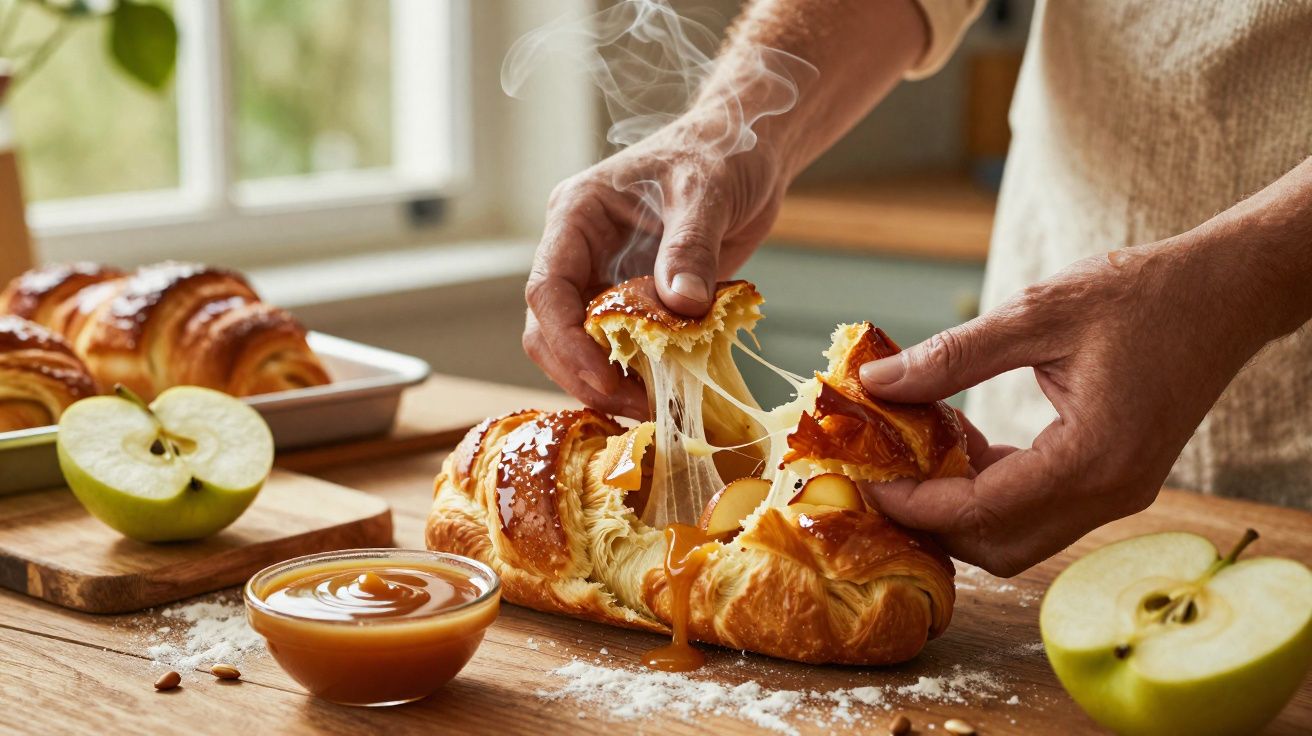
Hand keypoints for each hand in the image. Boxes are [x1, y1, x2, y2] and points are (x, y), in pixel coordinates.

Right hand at [524, 116, 785, 417]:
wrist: (752, 153)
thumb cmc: (721, 153)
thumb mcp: (706, 193)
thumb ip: (690, 248)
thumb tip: (681, 306)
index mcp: (577, 216)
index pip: (546, 288)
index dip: (567, 341)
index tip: (603, 379)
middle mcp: (580, 251)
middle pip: (551, 328)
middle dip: (585, 373)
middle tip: (636, 407)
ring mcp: (604, 278)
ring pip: (580, 346)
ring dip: (608, 382)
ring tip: (654, 408)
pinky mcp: (635, 301)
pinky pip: (622, 348)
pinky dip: (638, 375)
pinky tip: (665, 394)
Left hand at [856, 237, 1274, 575]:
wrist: (1223, 292)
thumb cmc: (1139, 294)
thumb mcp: (1037, 313)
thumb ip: (954, 356)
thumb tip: (878, 383)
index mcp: (1093, 458)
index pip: (982, 511)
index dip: (915, 503)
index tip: (866, 480)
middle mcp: (1110, 492)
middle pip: (999, 545)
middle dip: (933, 521)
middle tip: (884, 475)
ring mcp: (1118, 493)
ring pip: (1019, 536)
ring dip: (962, 508)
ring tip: (919, 454)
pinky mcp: (1116, 480)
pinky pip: (1040, 508)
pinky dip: (993, 489)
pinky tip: (964, 443)